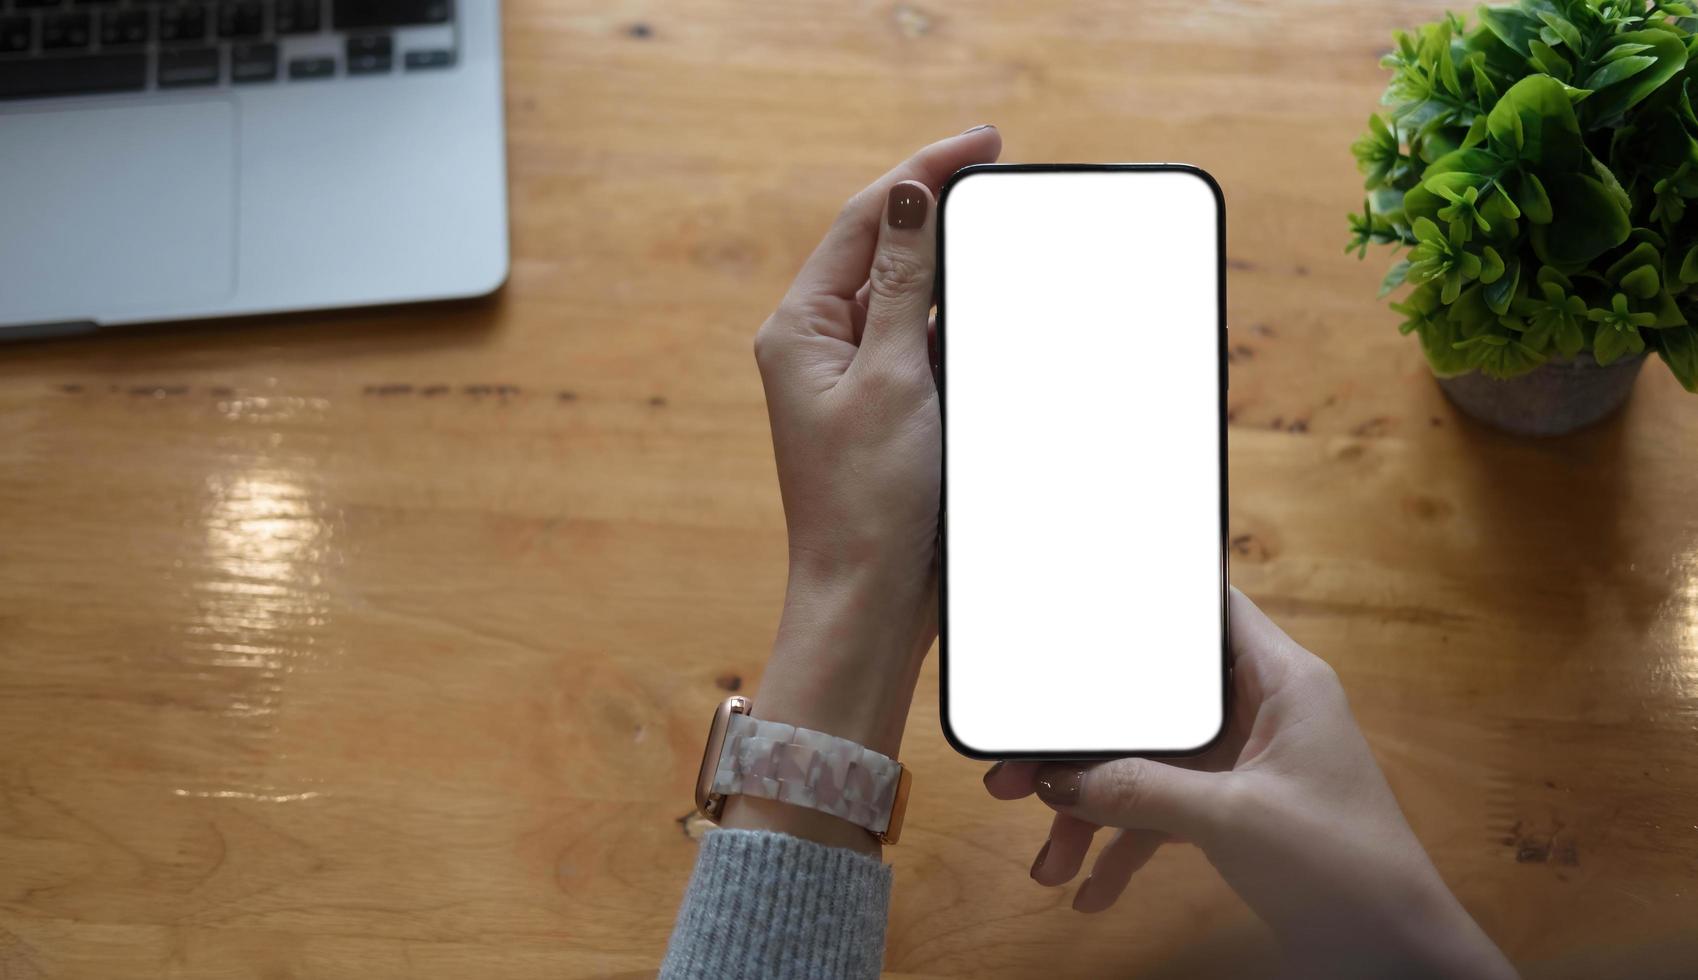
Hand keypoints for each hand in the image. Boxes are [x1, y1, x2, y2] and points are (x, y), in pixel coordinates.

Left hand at [720, 127, 1002, 853]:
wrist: (868, 601)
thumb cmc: (869, 502)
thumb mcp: (892, 379)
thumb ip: (899, 283)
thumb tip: (909, 196)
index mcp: (799, 329)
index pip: (864, 220)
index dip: (924, 171)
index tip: (984, 141)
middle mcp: (817, 346)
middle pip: (881, 248)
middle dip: (937, 205)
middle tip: (999, 167)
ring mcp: (851, 379)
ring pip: (904, 294)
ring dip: (950, 261)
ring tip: (1003, 224)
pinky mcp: (885, 412)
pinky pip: (921, 343)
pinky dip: (956, 318)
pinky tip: (993, 304)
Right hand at [986, 589, 1515, 977]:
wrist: (1393, 957)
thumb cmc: (1346, 867)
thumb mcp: (1231, 818)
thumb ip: (1138, 789)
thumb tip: (1060, 778)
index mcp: (1280, 680)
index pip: (1209, 607)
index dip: (1148, 599)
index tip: (1076, 611)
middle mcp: (1261, 711)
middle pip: (1153, 703)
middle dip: (1084, 744)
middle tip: (1020, 772)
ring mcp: (1245, 764)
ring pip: (1148, 766)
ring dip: (1094, 812)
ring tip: (1048, 860)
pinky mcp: (1235, 813)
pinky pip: (1161, 814)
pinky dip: (1125, 848)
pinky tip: (1091, 888)